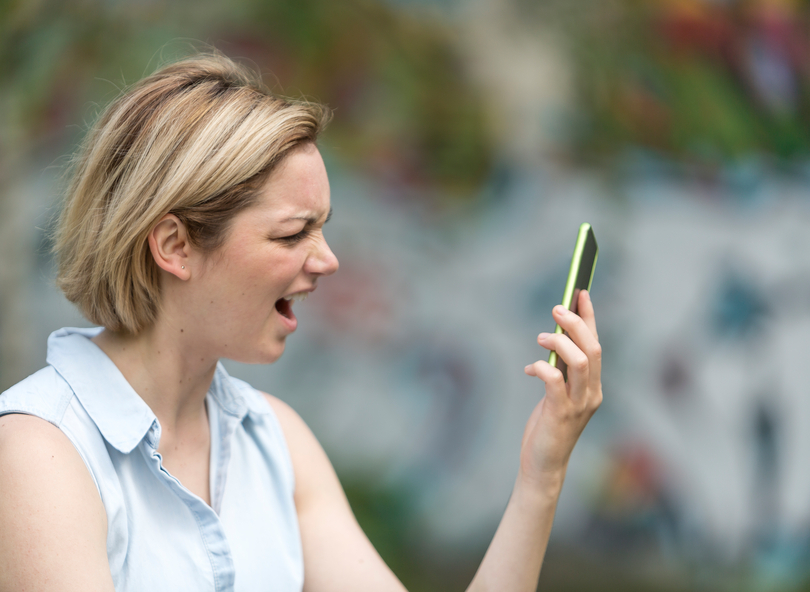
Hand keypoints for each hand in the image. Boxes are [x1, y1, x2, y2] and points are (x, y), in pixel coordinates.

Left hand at [521, 290, 602, 491]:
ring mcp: (579, 405)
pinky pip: (555, 381)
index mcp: (594, 387)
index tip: (581, 292)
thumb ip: (559, 370)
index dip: (589, 317)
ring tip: (541, 336)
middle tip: (556, 308)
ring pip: (581, 361)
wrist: (543, 465)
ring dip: (560, 341)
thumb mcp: (557, 394)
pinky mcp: (561, 414)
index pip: (596, 345)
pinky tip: (530, 368)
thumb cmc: (548, 427)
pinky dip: (542, 367)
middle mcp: (592, 394)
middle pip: (593, 349)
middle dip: (575, 323)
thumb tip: (551, 337)